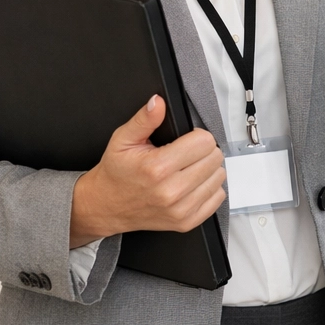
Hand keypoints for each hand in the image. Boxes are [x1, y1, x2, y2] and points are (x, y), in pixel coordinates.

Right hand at [68, 96, 226, 246]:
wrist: (106, 206)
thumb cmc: (116, 173)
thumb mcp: (123, 140)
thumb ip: (144, 119)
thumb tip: (158, 102)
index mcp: (157, 168)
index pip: (204, 142)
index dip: (197, 135)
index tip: (187, 139)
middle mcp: (171, 191)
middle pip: (214, 158)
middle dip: (203, 151)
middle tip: (186, 153)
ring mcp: (180, 209)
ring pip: (219, 177)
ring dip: (208, 169)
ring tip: (188, 168)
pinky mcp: (186, 222)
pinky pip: (218, 198)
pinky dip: (210, 188)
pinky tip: (193, 183)